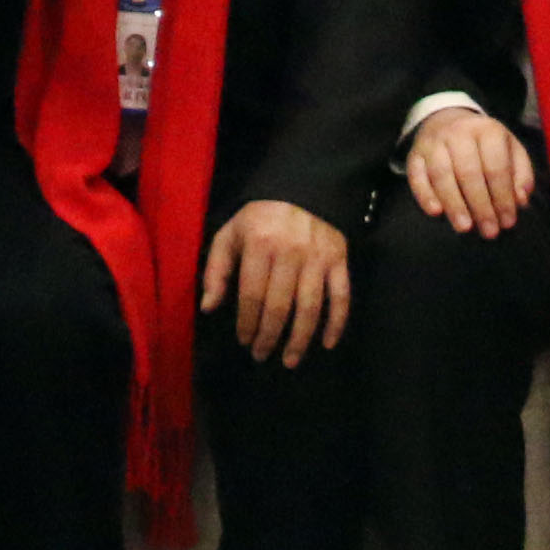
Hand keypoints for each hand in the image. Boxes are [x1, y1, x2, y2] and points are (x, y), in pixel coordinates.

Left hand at [204, 197, 353, 363]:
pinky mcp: (339, 260)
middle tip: (261, 355)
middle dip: (269, 336)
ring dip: (300, 339)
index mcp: (260, 244)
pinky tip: (327, 344)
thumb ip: (216, 269)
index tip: (244, 341)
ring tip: (290, 360)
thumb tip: (208, 308)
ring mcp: (318, 258)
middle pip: (280, 306)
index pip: (252, 294)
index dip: (247, 323)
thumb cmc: (260, 218)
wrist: (303, 190)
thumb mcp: (230, 234)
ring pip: (310, 307)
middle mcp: (290, 252)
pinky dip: (337, 323)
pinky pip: (341, 296)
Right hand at [403, 101, 534, 237]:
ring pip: (441, 175)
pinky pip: (416, 176)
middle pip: (468, 172)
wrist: (447, 119)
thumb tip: (521, 201)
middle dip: (480, 206)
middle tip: (489, 231)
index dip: (503, 197)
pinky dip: (424, 195)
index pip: (496, 167)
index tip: (508, 222)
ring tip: (465, 227)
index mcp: (487, 130)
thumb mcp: (511, 150)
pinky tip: (436, 212)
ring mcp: (433, 142)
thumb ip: (521, 175)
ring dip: (454, 204)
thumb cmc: (484, 144)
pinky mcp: (414, 154)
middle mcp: (458, 133)